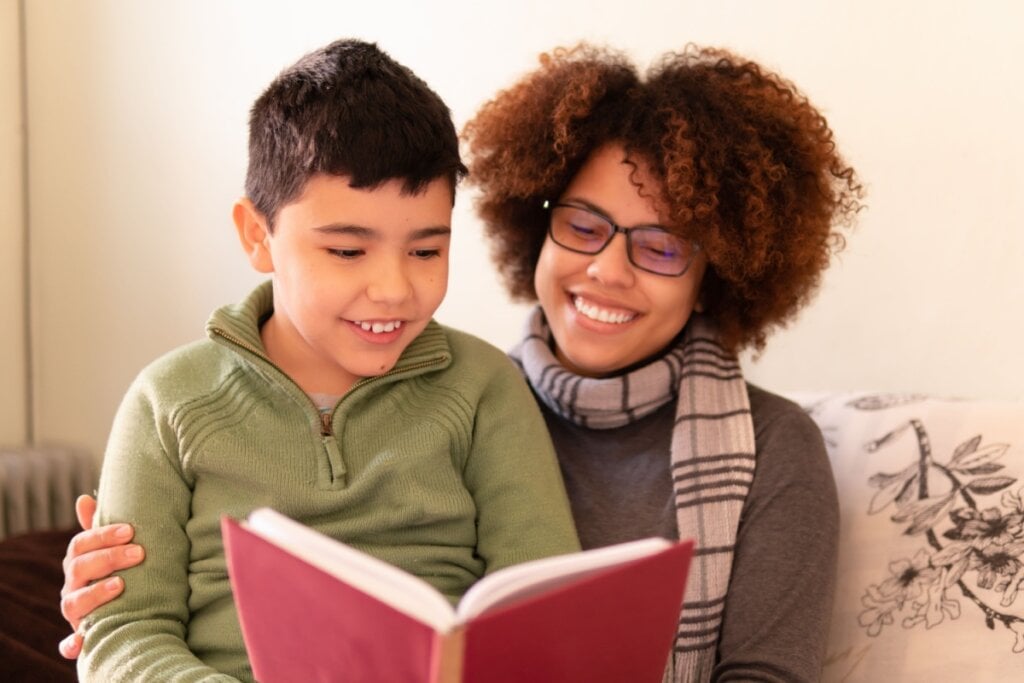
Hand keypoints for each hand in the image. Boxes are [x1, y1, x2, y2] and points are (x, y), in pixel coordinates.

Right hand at [58, 495, 143, 658]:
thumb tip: (83, 498)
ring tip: (120, 585)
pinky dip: (73, 643)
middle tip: (139, 553)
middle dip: (109, 558)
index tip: (130, 530)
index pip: (81, 545)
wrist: (121, 611)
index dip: (102, 536)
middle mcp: (72, 586)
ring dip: (95, 594)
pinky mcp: (80, 635)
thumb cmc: (115, 572)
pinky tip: (82, 641)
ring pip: (74, 603)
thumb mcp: (107, 549)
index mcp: (78, 563)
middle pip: (79, 568)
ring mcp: (75, 611)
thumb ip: (98, 527)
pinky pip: (70, 643)